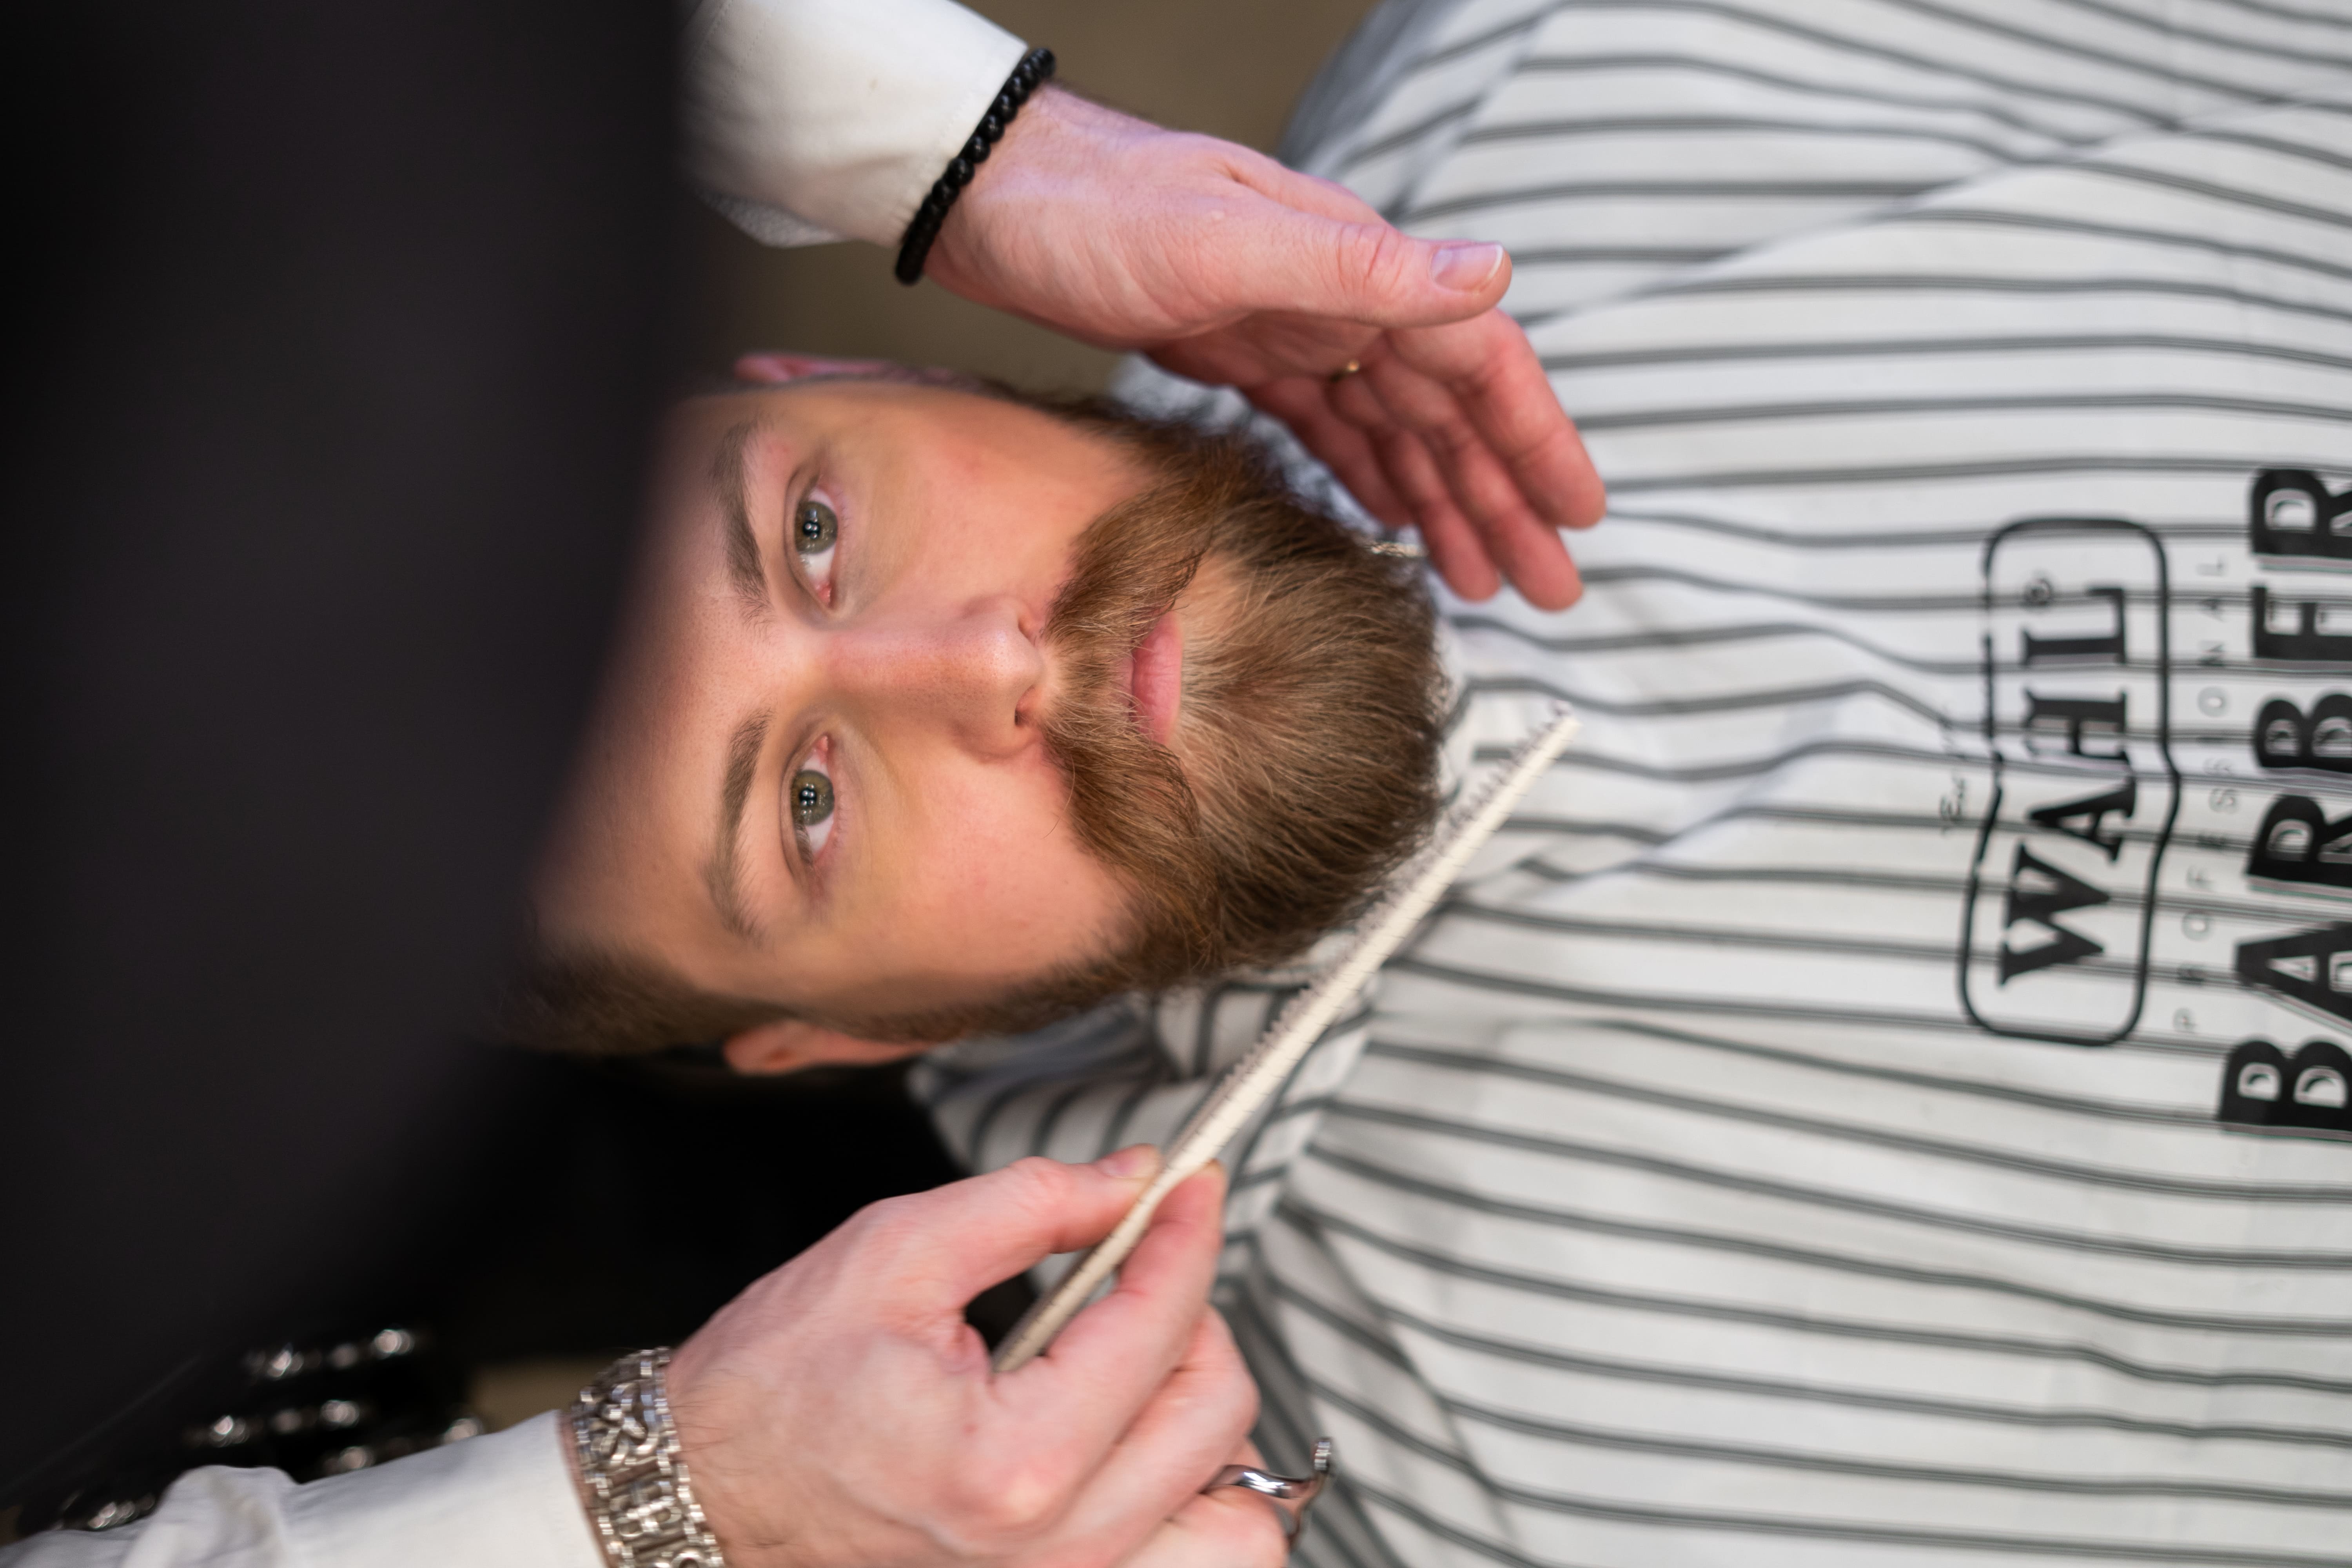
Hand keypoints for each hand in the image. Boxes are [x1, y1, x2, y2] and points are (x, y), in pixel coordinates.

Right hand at [666, 1149, 1283, 1567]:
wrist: (701, 1493)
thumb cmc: (775, 1387)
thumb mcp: (894, 1252)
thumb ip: (1033, 1203)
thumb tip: (1131, 1179)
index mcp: (1016, 1460)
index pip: (1161, 1327)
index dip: (1186, 1232)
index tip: (1189, 1182)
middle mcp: (1054, 1549)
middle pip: (1219, 1419)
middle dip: (1200, 1316)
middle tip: (1146, 1267)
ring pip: (1238, 1528)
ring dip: (1217, 1431)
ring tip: (1151, 1368)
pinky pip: (1185, 1562)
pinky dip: (1192, 1500)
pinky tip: (1137, 1439)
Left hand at [926, 88, 1605, 609]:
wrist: (991, 196)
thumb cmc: (1095, 211)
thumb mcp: (1227, 239)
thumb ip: (1363, 266)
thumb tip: (1494, 272)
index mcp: (1355, 267)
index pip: (1477, 364)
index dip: (1536, 441)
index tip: (1579, 516)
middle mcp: (1339, 296)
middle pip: (1448, 413)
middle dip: (1504, 500)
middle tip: (1549, 589)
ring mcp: (1291, 326)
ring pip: (1394, 431)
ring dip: (1444, 504)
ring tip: (1484, 583)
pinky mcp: (1241, 354)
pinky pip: (1329, 428)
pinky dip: (1369, 478)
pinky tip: (1391, 525)